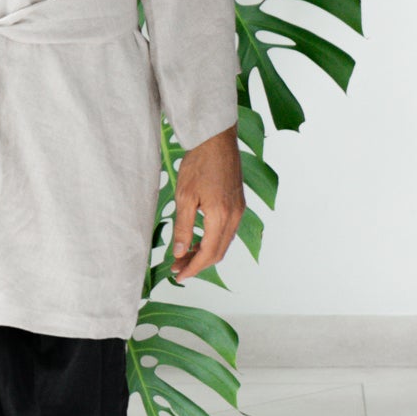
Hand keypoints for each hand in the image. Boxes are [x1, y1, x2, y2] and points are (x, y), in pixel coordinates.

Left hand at [170, 125, 244, 283]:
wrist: (216, 139)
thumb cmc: (198, 164)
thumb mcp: (184, 196)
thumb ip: (183, 228)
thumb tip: (179, 253)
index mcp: (221, 216)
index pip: (208, 254)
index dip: (193, 268)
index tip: (178, 276)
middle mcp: (235, 216)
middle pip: (218, 252)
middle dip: (198, 264)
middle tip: (177, 268)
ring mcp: (239, 210)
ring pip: (224, 243)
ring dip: (205, 253)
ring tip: (184, 256)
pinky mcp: (238, 203)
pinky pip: (227, 231)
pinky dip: (213, 240)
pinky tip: (198, 239)